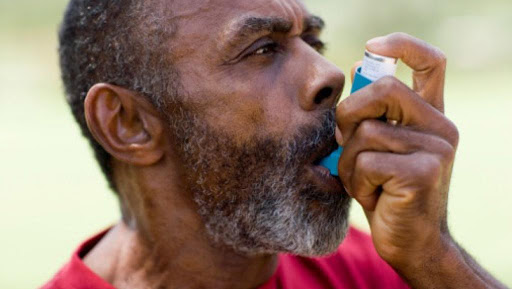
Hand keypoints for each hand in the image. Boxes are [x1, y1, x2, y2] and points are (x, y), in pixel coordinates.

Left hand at [336, 33, 457, 276]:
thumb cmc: (386, 191)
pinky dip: (356, 181)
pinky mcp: (423, 173)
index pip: (431, 62)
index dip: (402, 45)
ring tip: (362, 180)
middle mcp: (440, 126)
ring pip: (365, 132)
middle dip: (349, 115)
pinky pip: (366, 162)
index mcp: (430, 115)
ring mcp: (436, 149)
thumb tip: (355, 67)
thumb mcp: (377, 148)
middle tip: (347, 143)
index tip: (372, 46)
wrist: (411, 242)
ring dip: (348, 160)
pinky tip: (373, 195)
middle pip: (382, 88)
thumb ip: (370, 114)